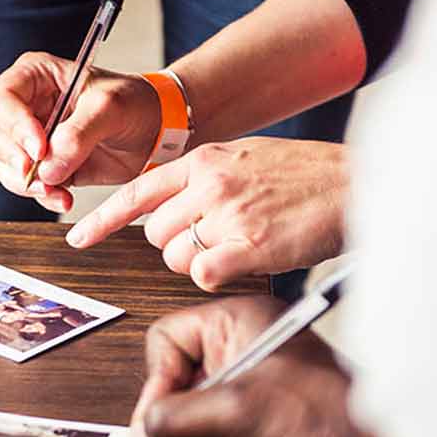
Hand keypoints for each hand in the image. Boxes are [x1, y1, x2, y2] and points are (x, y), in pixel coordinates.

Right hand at [0, 52, 162, 213]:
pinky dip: (42, 195)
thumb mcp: (112, 107)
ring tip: (58, 190)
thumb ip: (79, 133)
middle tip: (35, 171)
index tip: (40, 148)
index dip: (14, 126)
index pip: (2, 99)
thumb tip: (48, 168)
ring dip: (26, 183)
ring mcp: (28, 139)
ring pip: (1, 164)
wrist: (157, 131)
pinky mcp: (41, 166)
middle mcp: (24, 106)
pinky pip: (24, 185)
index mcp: (35, 76)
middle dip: (9, 156)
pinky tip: (65, 198)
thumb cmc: (135, 103)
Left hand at [66, 137, 348, 290]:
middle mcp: (208, 184)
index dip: (103, 219)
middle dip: (178, 246)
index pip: (137, 191)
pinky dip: (219, 276)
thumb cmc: (309, 177)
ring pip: (176, 258)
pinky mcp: (248, 245)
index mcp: (204, 160)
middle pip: (156, 234)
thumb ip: (205, 180)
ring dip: (200, 263)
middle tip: (218, 240)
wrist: (359, 183)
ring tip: (241, 246)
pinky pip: (204, 274)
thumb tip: (173, 210)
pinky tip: (247, 260)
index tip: (77, 239)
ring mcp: (227, 213)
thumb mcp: (247, 160)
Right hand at [131, 295, 406, 436]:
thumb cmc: (330, 417)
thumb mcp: (239, 409)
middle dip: (173, 434)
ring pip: (190, 430)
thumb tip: (140, 433)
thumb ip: (176, 417)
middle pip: (173, 392)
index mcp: (236, 327)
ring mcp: (245, 401)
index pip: (168, 341)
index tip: (158, 419)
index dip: (158, 381)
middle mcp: (238, 359)